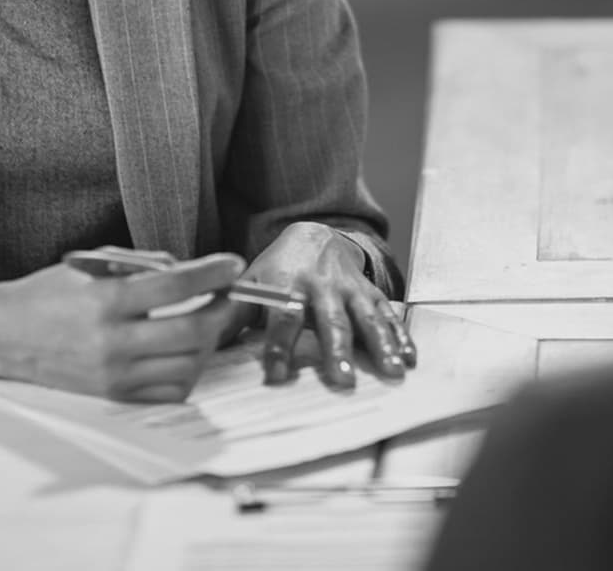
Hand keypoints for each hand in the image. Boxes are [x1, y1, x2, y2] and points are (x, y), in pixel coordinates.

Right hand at [0, 252, 243, 401]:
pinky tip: (185, 351)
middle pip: (191, 331)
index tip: (232, 264)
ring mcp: (114, 374)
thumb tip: (185, 270)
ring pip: (186, 364)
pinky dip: (187, 370)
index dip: (211, 273)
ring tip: (207, 321)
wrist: (4, 336)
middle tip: (228, 295)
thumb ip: (139, 265)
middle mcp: (112, 341)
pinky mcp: (114, 395)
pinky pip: (168, 390)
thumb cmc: (46, 294)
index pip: (175, 285)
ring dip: (208, 341)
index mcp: (104, 301)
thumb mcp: (88, 265)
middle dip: (221, 310)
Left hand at [242, 222, 415, 389]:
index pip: (282, 318)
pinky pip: (388, 314)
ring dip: (380, 344)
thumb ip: (234, 313)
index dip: (278, 346)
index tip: (277, 375)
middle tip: (342, 379)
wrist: (314, 234)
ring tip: (391, 370)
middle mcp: (321, 286)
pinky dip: (401, 335)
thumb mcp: (252, 282)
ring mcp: (349, 288)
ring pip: (366, 317)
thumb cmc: (278, 268)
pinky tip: (409, 358)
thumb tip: (203, 338)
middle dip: (336, 349)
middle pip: (330, 320)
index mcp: (288, 285)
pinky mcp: (369, 291)